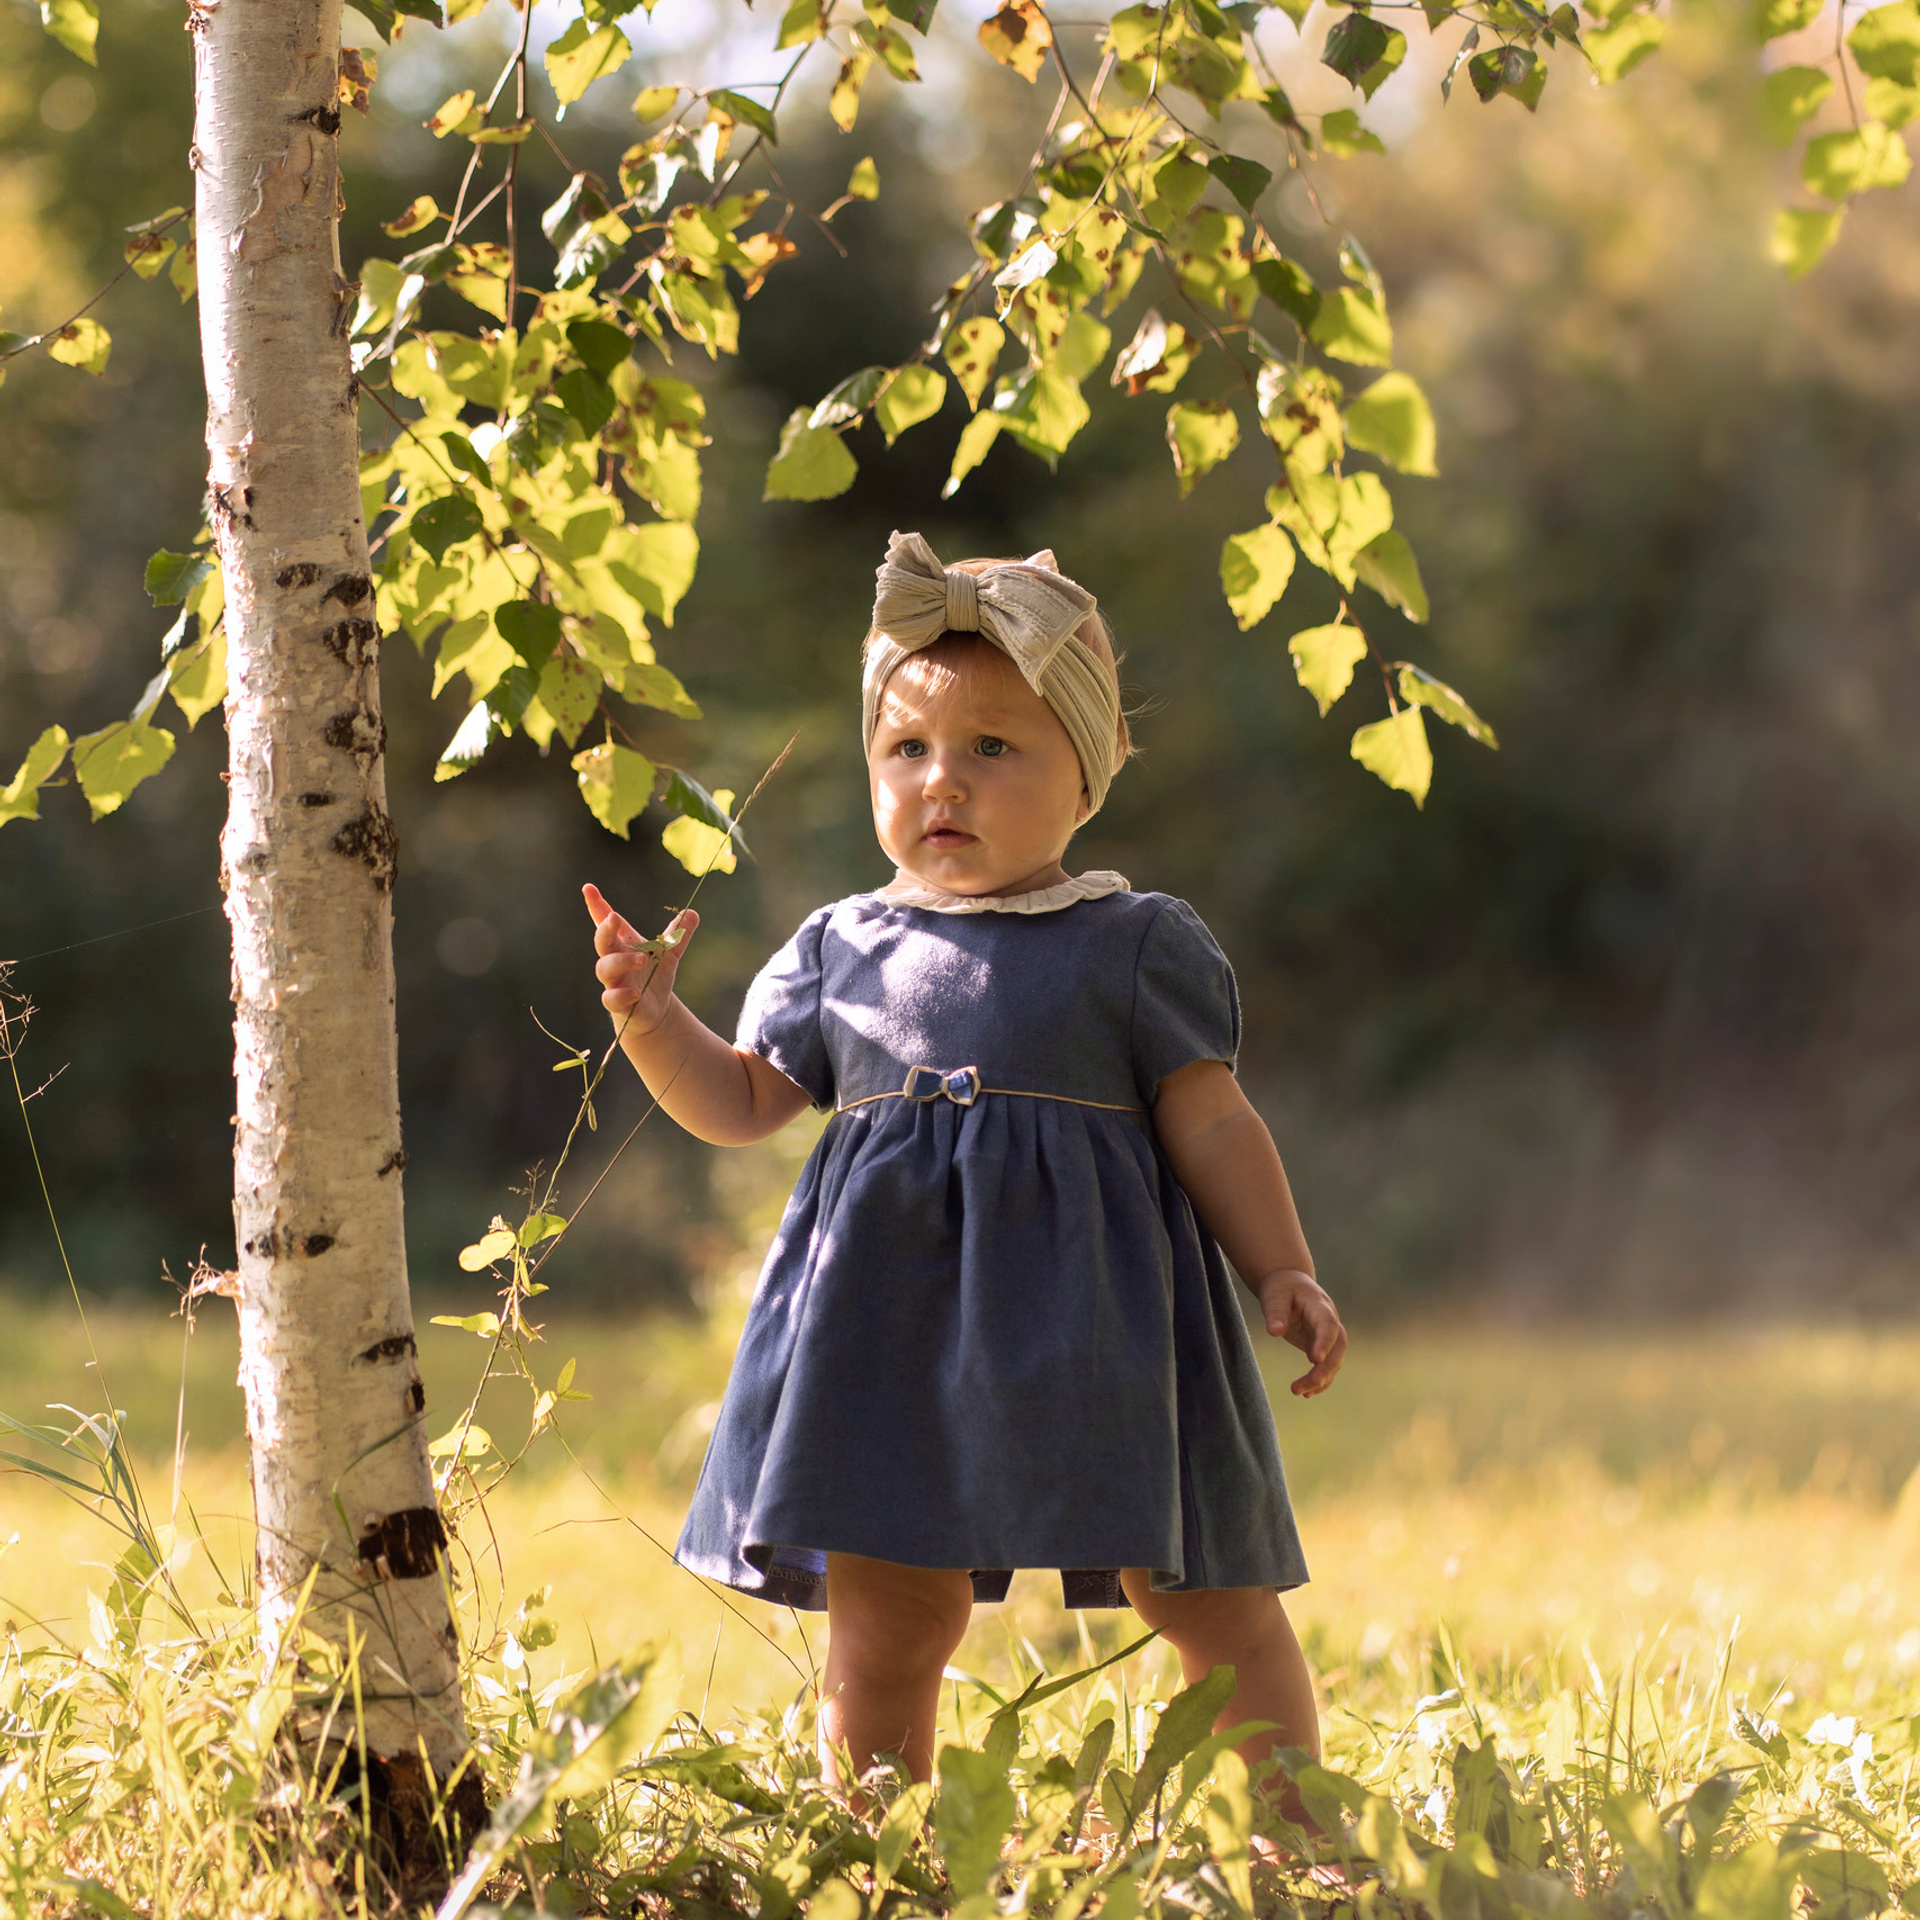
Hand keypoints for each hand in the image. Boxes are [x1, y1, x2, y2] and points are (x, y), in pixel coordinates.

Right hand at [583, 883, 697, 1036]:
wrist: (656, 1011)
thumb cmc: (655, 977)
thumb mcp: (669, 954)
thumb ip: (678, 935)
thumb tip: (692, 912)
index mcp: (623, 943)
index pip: (606, 922)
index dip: (596, 905)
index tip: (588, 887)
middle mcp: (613, 959)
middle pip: (601, 942)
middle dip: (605, 930)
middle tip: (615, 919)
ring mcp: (613, 981)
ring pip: (605, 968)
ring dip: (622, 961)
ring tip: (643, 961)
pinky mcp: (616, 1003)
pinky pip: (611, 998)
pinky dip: (622, 994)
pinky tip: (636, 992)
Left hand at [1252, 1269, 1346, 1397]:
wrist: (1288, 1284)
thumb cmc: (1281, 1288)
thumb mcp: (1274, 1295)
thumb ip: (1275, 1312)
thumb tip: (1275, 1332)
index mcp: (1319, 1305)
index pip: (1328, 1325)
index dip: (1325, 1342)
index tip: (1315, 1359)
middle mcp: (1329, 1321)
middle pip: (1338, 1347)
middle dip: (1327, 1367)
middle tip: (1312, 1383)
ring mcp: (1328, 1335)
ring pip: (1334, 1360)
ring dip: (1320, 1379)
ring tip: (1298, 1392)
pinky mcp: (1321, 1346)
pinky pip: (1325, 1366)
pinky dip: (1319, 1381)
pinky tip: (1306, 1394)